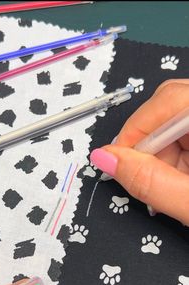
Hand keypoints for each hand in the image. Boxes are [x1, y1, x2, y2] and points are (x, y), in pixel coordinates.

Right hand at [90, 80, 188, 224]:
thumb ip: (151, 182)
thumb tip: (104, 158)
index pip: (169, 100)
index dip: (136, 130)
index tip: (118, 161)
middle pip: (168, 104)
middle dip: (147, 143)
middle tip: (143, 175)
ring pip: (172, 118)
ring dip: (159, 152)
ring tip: (168, 184)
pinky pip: (182, 128)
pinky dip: (172, 153)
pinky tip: (178, 176)